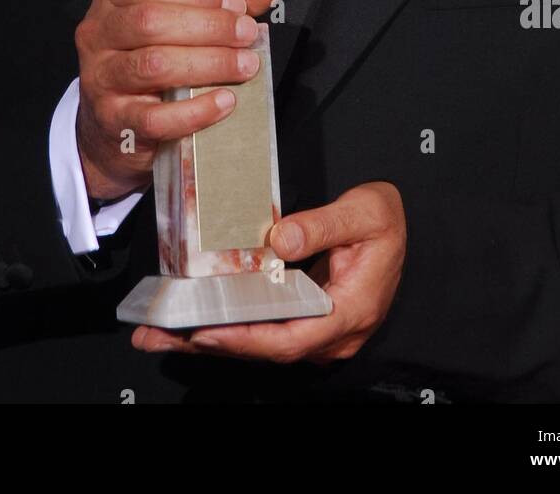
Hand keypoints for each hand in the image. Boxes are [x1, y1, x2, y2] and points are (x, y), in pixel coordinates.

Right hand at [74, 0, 281, 199]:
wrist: (114, 129)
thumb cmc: (149, 66)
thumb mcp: (177, 27)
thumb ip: (220, 7)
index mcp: (111, 1)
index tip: (237, 5)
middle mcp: (98, 36)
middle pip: (150, 22)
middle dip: (208, 26)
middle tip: (247, 34)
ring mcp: (101, 80)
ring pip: (153, 65)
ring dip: (208, 63)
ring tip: (245, 66)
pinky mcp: (115, 122)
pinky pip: (156, 117)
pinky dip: (196, 110)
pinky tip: (225, 102)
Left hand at [131, 181, 406, 363]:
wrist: (401, 228)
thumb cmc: (386, 221)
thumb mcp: (365, 211)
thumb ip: (323, 224)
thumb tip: (279, 239)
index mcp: (351, 310)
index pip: (292, 338)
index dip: (246, 338)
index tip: (206, 331)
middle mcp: (333, 333)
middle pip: (266, 348)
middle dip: (210, 343)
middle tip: (158, 335)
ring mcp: (319, 332)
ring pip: (259, 344)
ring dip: (209, 339)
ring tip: (159, 332)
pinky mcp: (306, 322)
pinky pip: (263, 331)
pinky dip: (226, 327)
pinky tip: (192, 321)